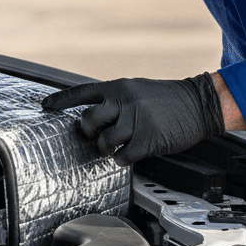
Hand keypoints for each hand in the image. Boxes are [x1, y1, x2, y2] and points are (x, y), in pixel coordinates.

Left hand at [42, 73, 224, 165]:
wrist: (199, 103)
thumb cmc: (169, 98)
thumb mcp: (138, 89)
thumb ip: (116, 100)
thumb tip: (96, 116)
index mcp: (119, 87)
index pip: (82, 92)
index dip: (61, 100)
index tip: (46, 106)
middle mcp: (124, 102)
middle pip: (88, 121)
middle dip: (87, 132)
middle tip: (93, 136)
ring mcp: (135, 121)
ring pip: (104, 142)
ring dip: (105, 148)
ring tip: (114, 147)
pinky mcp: (147, 140)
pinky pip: (123, 156)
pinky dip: (122, 159)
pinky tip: (128, 154)